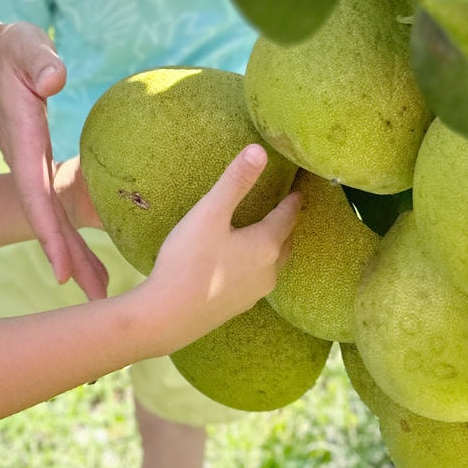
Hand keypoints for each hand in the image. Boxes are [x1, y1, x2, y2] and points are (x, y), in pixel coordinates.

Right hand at [0, 20, 107, 299]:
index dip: (49, 234)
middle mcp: (26, 162)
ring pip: (53, 217)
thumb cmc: (12, 50)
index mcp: (24, 140)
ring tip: (101, 291)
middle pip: (47, 220)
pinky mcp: (39, 163)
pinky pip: (58, 204)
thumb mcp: (25, 46)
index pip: (36, 194)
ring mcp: (31, 166)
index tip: (62, 273)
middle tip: (97, 301)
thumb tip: (56, 79)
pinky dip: (73, 231)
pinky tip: (92, 251)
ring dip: (74, 253)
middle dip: (70, 258)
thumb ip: (39, 61)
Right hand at [136, 145, 300, 354]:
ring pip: (274, 262)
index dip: (294, 198)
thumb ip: (235, 181)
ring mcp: (255, 292)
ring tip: (269, 230)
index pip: (288, 216)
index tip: (300, 186)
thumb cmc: (189, 260)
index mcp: (266, 245)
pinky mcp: (238, 306)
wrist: (168, 317)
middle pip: (286, 241)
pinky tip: (244, 261)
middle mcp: (268, 270)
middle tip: (288, 205)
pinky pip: (258, 277)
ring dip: (275, 245)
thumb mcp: (210, 213)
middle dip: (288, 222)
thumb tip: (260, 150)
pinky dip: (259, 263)